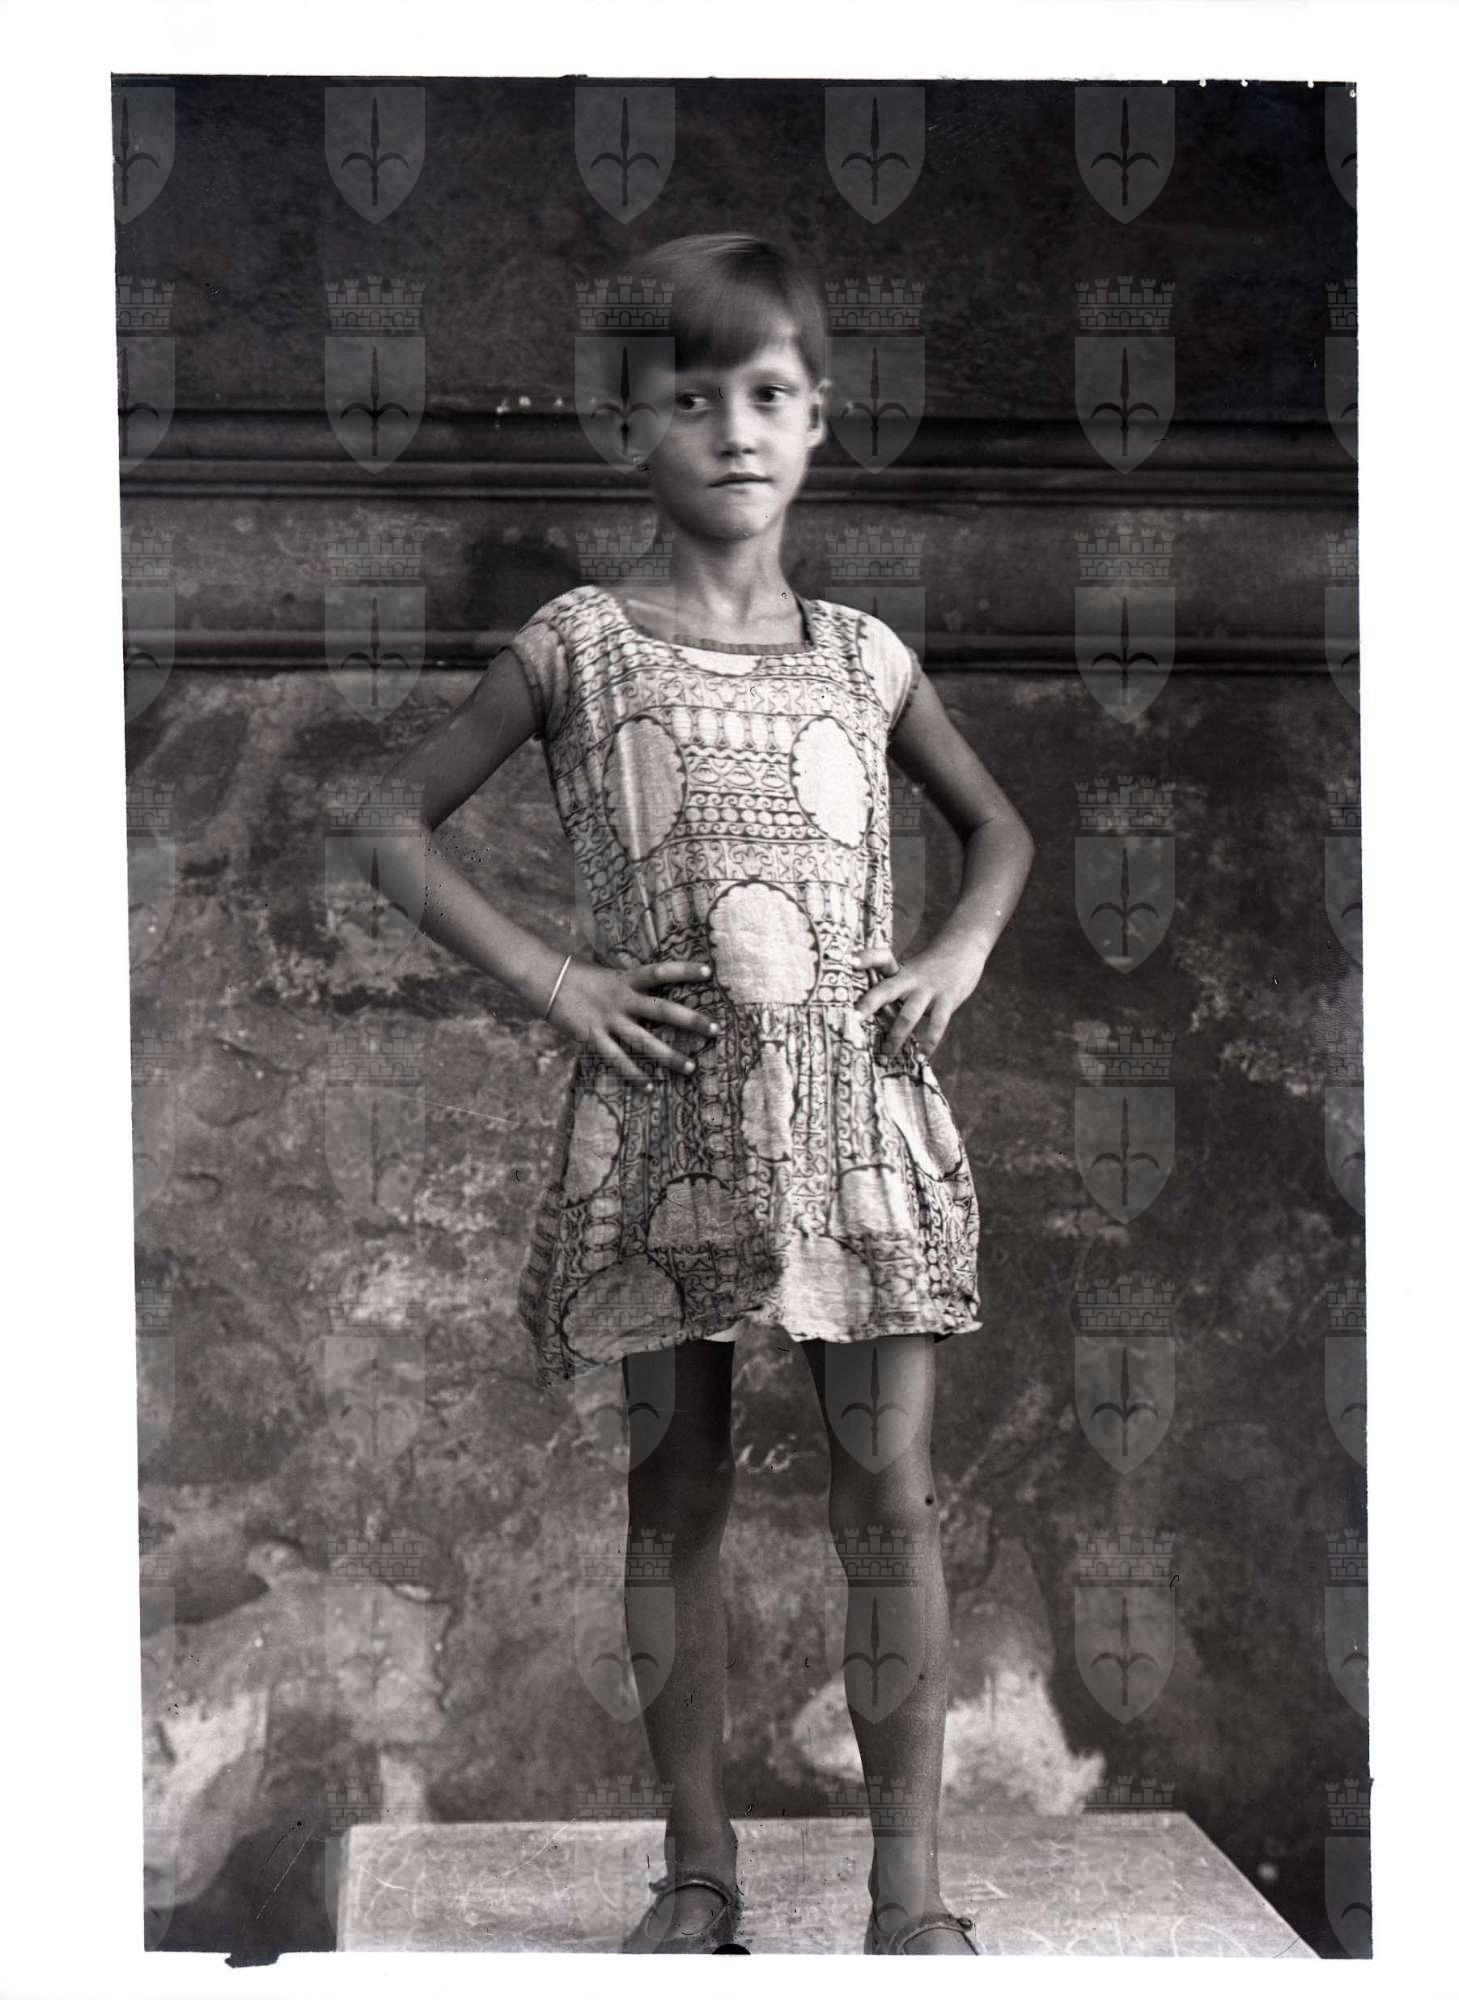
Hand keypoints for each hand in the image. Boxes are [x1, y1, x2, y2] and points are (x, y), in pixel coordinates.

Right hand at [545, 953, 718, 1086]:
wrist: (544, 979)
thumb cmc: (578, 974)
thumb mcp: (607, 972)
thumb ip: (629, 981)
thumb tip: (651, 982)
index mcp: (625, 978)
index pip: (660, 971)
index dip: (683, 970)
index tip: (709, 971)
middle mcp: (621, 999)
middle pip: (662, 1010)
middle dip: (690, 1020)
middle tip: (715, 1029)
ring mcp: (608, 1020)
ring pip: (644, 1041)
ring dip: (669, 1055)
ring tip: (691, 1068)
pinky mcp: (592, 1037)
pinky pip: (617, 1060)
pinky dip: (633, 1075)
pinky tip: (650, 1087)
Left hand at [852, 943, 985, 1060]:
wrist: (965, 946)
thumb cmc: (928, 963)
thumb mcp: (906, 968)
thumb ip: (889, 985)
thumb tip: (866, 1011)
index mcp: (898, 968)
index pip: (879, 958)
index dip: (865, 958)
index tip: (849, 961)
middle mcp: (910, 978)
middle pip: (887, 989)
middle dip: (870, 1003)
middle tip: (853, 1019)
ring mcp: (929, 989)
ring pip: (909, 1015)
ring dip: (896, 1037)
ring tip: (885, 1056)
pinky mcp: (947, 1000)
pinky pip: (937, 1025)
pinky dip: (928, 1044)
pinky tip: (920, 1058)